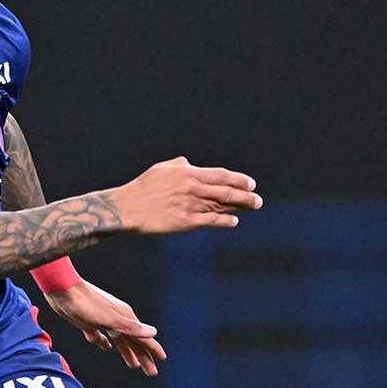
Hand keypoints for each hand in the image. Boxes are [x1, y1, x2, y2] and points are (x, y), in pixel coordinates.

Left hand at [43, 279, 166, 376]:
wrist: (62, 290)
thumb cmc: (87, 303)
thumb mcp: (110, 318)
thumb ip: (131, 328)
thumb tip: (153, 333)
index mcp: (124, 318)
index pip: (142, 337)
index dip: (152, 349)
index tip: (162, 359)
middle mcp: (115, 319)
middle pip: (132, 341)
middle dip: (142, 356)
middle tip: (151, 372)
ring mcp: (101, 320)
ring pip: (118, 340)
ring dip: (126, 351)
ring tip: (134, 365)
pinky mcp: (87, 322)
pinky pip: (99, 335)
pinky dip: (103, 342)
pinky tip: (105, 346)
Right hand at [112, 156, 261, 233]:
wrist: (128, 207)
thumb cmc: (143, 187)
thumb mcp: (161, 169)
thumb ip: (180, 165)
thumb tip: (191, 165)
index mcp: (188, 173)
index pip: (221, 175)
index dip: (239, 179)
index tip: (251, 183)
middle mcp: (193, 189)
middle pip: (227, 192)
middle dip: (246, 195)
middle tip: (258, 199)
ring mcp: (191, 206)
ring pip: (222, 206)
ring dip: (240, 207)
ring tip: (252, 207)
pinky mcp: (186, 222)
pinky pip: (211, 221)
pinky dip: (225, 221)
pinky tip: (233, 221)